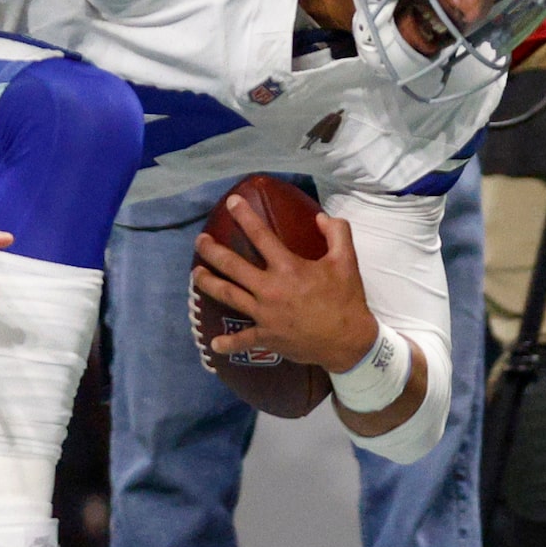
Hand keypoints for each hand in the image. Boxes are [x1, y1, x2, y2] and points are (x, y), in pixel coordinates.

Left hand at [191, 192, 376, 372]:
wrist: (349, 341)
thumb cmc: (346, 300)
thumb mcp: (347, 261)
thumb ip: (337, 233)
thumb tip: (321, 216)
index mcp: (288, 268)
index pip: (260, 236)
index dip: (245, 216)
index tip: (231, 202)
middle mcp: (270, 289)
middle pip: (232, 266)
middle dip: (212, 251)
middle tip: (200, 241)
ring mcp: (264, 314)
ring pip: (228, 295)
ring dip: (208, 283)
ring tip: (195, 274)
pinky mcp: (266, 336)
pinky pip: (243, 340)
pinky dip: (228, 343)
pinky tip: (214, 344)